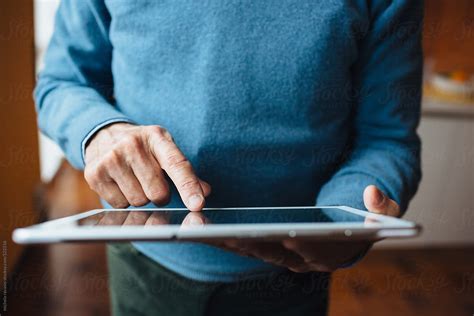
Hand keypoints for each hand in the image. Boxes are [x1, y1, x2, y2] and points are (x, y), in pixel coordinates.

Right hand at [84, 123, 210, 209]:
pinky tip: (120, 183)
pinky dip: (123, 200)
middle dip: (160, 195)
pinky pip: (119, 205)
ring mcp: (111, 158)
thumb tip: (204, 192)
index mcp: (157, 137)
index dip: (188, 186)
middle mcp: (132, 145)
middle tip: (152, 182)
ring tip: (134, 180)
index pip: (177, 165)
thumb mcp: (165, 150)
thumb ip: (185, 172)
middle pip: (158, 192)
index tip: (198, 205)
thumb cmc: (143, 147)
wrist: (104, 134)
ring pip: (138, 201)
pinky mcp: (94, 174)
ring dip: (140, 198)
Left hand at [214, 185, 399, 272]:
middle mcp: (302, 260)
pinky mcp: (271, 248)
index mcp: (326, 253)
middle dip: (239, 243)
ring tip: (197, 227)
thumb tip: (373, 194)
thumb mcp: (383, 214)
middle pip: (267, 252)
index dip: (285, 244)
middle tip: (211, 229)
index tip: (266, 234)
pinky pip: (244, 245)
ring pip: (251, 251)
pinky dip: (224, 239)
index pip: (302, 250)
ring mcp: (284, 256)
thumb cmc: (366, 222)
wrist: (353, 233)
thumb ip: (384, 206)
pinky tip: (202, 227)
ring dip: (224, 242)